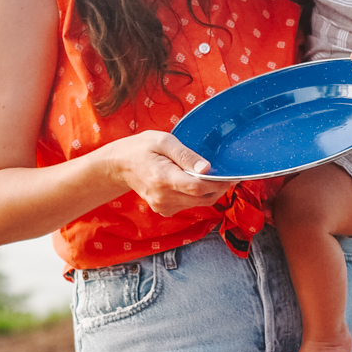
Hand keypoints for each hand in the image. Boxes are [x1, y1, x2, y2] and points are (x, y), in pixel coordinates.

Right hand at [110, 132, 233, 215]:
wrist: (120, 166)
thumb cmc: (141, 148)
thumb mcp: (163, 141)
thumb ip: (186, 155)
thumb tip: (207, 168)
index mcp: (163, 178)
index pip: (198, 188)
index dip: (219, 183)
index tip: (231, 175)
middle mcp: (163, 197)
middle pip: (202, 199)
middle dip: (218, 188)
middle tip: (226, 174)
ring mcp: (163, 206)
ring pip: (198, 204)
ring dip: (209, 192)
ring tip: (209, 176)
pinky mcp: (164, 210)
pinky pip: (189, 206)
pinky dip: (196, 197)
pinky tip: (192, 182)